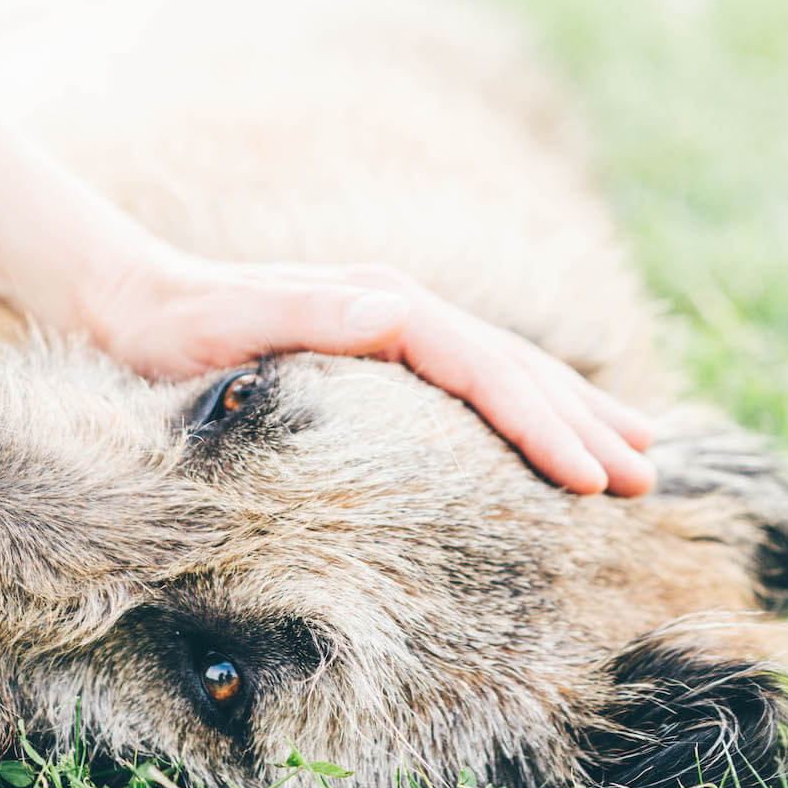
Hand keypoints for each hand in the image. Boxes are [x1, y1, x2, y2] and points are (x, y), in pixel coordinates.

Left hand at [82, 253, 656, 496]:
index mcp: (383, 309)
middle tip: (650, 481)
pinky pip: (473, 384)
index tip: (595, 479)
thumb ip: (314, 315)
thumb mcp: (234, 323)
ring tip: (641, 451)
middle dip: (584, 425)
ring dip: (573, 413)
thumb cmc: (177, 330)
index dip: (546, 424)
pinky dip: (524, 408)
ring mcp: (395, 327)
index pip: (487, 369)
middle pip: (516, 368)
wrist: (137, 306)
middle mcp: (400, 311)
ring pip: (508, 371)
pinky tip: (548, 433)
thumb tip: (401, 310)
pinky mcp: (381, 351)